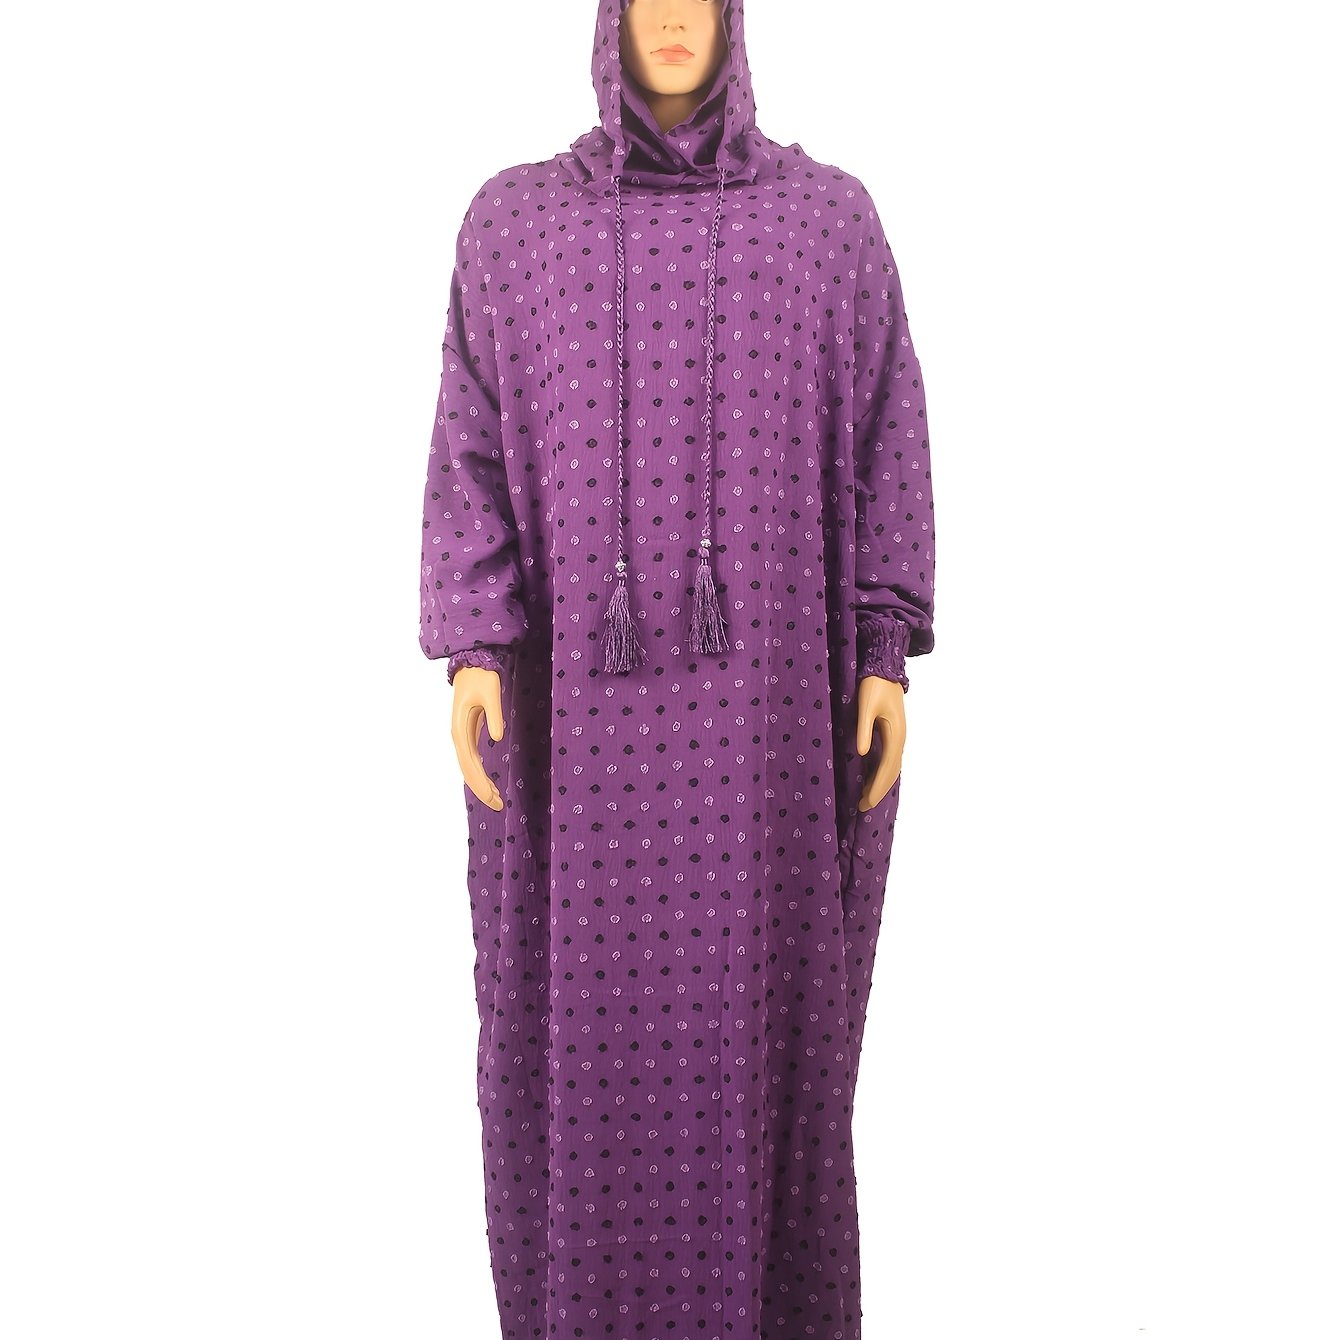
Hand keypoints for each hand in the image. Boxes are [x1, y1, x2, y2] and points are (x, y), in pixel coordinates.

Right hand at [450, 667, 505, 810]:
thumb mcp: (491, 693)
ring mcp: (462, 735)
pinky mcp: (468, 733)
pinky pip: (472, 759)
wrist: (472, 664)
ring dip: (480, 783)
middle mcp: (458, 736)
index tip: (492, 796)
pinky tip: (489, 783)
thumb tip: (498, 737)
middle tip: (498, 806)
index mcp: (460, 729)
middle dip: (481, 789)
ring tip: (496, 800)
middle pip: (468, 770)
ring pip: (469, 766)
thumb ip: (495, 715)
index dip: (480, 781)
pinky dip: (480, 773)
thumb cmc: (482, 677)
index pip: (470, 763)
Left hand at [856, 674, 905, 810]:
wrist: (885, 668)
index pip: (887, 769)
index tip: (865, 803)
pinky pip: (889, 759)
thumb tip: (861, 753)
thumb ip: (864, 729)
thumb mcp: (866, 706)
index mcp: (896, 734)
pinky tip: (871, 778)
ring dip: (881, 783)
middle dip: (878, 791)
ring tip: (866, 798)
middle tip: (863, 808)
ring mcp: (897, 736)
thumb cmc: (874, 685)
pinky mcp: (892, 733)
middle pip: (892, 772)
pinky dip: (882, 772)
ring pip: (892, 767)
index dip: (877, 788)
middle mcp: (900, 739)